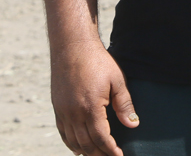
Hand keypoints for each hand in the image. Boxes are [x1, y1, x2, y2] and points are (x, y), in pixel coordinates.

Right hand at [51, 40, 138, 155]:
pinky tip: (79, 147)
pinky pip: (62, 132)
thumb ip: (125, 105)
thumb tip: (133, 125)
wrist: (72, 45)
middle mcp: (74, 113)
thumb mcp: (117, 80)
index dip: (111, 151)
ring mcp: (63, 111)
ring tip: (97, 154)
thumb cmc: (97, 61)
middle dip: (100, 155)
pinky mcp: (57, 107)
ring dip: (85, 151)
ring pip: (73, 141)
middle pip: (87, 145)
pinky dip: (71, 143)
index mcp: (90, 108)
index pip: (102, 139)